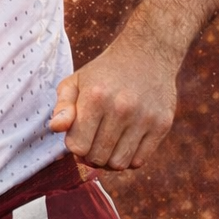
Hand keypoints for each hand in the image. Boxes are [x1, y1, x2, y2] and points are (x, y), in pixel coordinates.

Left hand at [49, 37, 177, 170]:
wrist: (147, 53)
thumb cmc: (104, 72)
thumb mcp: (76, 81)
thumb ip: (62, 106)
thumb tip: (56, 128)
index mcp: (95, 97)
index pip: (77, 146)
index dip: (74, 146)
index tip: (79, 136)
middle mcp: (120, 108)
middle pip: (97, 157)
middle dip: (90, 156)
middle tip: (92, 143)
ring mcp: (144, 118)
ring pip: (119, 164)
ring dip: (109, 161)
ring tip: (107, 146)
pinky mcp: (161, 125)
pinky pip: (139, 161)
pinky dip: (128, 159)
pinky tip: (124, 144)